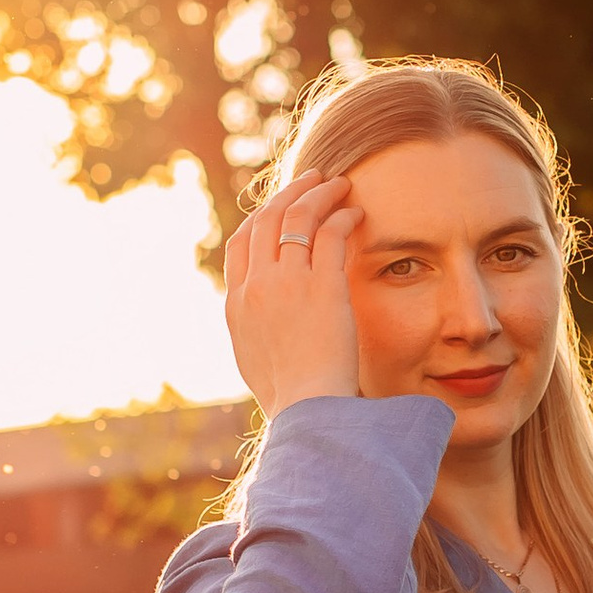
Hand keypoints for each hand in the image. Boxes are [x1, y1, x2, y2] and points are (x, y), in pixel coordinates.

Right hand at [221, 175, 363, 416]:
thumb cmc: (291, 399)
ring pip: (298, 218)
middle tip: (313, 180)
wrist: (308, 412)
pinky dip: (343, 216)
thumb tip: (262, 324)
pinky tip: (356, 213)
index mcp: (236, 305)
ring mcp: (287, 284)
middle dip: (291, 194)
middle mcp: (256, 287)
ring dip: (319, 194)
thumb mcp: (256, 363)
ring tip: (340, 185)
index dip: (262, 218)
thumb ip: (255, 332)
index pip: (242, 243)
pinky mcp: (322, 286)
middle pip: (266, 220)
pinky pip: (331, 235)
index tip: (282, 208)